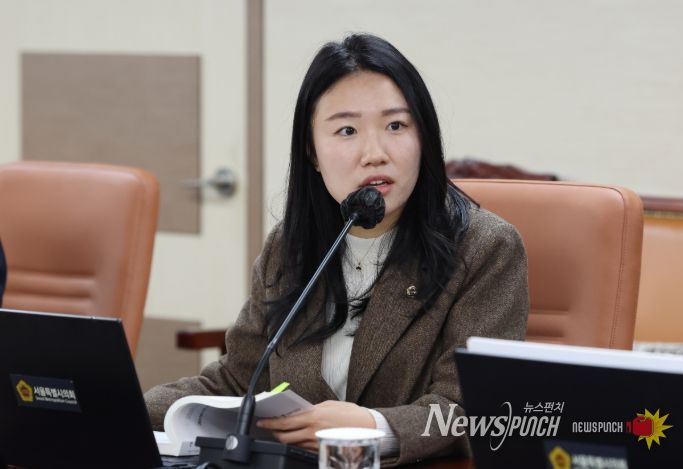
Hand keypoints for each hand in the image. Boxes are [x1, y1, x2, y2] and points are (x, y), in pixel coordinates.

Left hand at [256, 400, 375, 450]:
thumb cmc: (351, 414)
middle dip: (274, 432)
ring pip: (293, 443)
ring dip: (285, 438)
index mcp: (314, 416)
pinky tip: (296, 437)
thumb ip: (313, 409)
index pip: (285, 422)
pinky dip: (297, 443)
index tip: (262, 421)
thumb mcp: (330, 405)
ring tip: (281, 431)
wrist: (368, 428)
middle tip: (268, 428)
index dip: (271, 423)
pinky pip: (304, 448)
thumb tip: (300, 412)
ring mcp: (316, 443)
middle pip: (285, 436)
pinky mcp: (322, 450)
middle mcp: (313, 431)